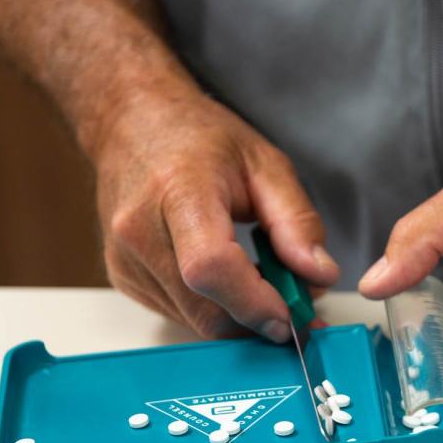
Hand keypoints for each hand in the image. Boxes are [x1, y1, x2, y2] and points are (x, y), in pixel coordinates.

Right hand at [94, 85, 339, 339]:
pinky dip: (215, 310)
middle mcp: (140, 229)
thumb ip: (297, 222)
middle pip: (204, 307)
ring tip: (265, 283)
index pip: (211, 267)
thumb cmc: (198, 138)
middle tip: (297, 308)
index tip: (292, 317)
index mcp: (178, 191)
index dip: (255, 304)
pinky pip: (179, 314)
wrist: (133, 122)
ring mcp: (125, 258)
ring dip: (239, 317)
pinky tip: (233, 282)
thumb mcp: (266, 165)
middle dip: (258, 320)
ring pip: (194, 320)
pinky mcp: (123, 277)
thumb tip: (319, 275)